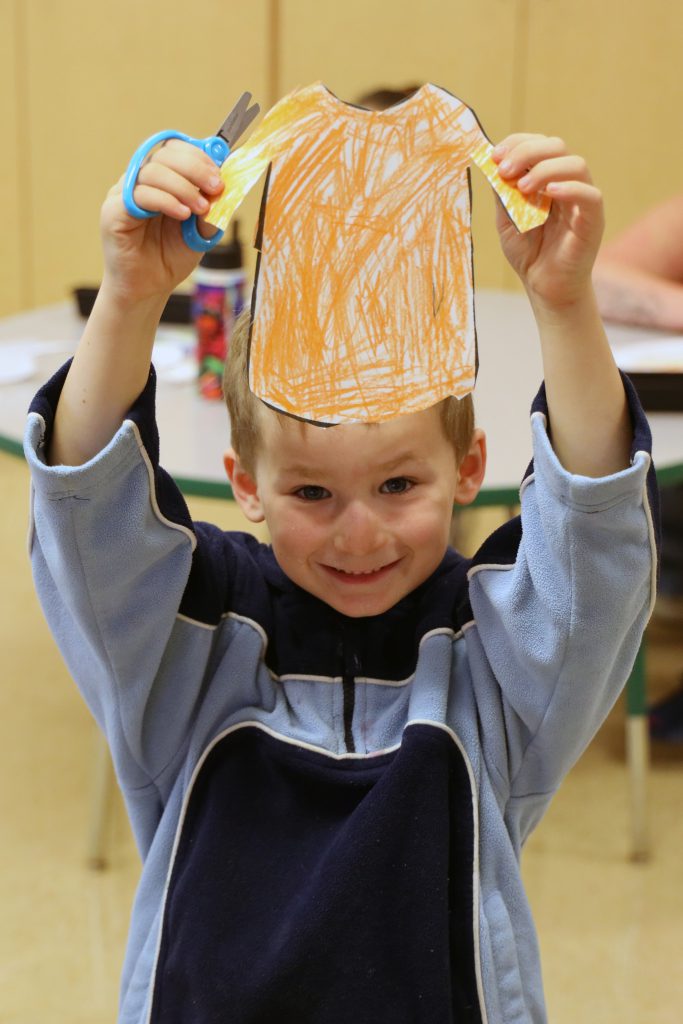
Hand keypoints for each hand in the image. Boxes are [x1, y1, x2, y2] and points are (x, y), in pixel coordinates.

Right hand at [100, 140, 224, 305]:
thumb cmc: (170, 257)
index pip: (176, 150)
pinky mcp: (113, 211)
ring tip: (200, 208)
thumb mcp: (200, 233)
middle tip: (215, 187)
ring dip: (183, 187)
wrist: (148, 288)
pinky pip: (139, 195)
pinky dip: (165, 200)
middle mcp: (140, 181)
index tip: (219, 176)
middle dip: (195, 168)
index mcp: (161, 180)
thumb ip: (211, 212)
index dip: (198, 156)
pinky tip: (182, 213)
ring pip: (152, 171)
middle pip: (164, 155)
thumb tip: (223, 191)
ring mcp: (124, 194)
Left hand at [493, 134, 603, 310]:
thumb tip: (490, 164)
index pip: (539, 145)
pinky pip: (590, 195)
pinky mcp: (593, 219)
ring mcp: (582, 200)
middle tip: (503, 169)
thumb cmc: (529, 253)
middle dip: (527, 152)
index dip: (517, 143)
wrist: (545, 287)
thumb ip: (502, 194)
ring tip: (521, 187)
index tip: (494, 155)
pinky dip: (570, 188)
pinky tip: (549, 193)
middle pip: (557, 147)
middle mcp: (567, 183)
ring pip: (575, 164)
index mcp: (547, 178)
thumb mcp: (506, 220)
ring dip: (545, 168)